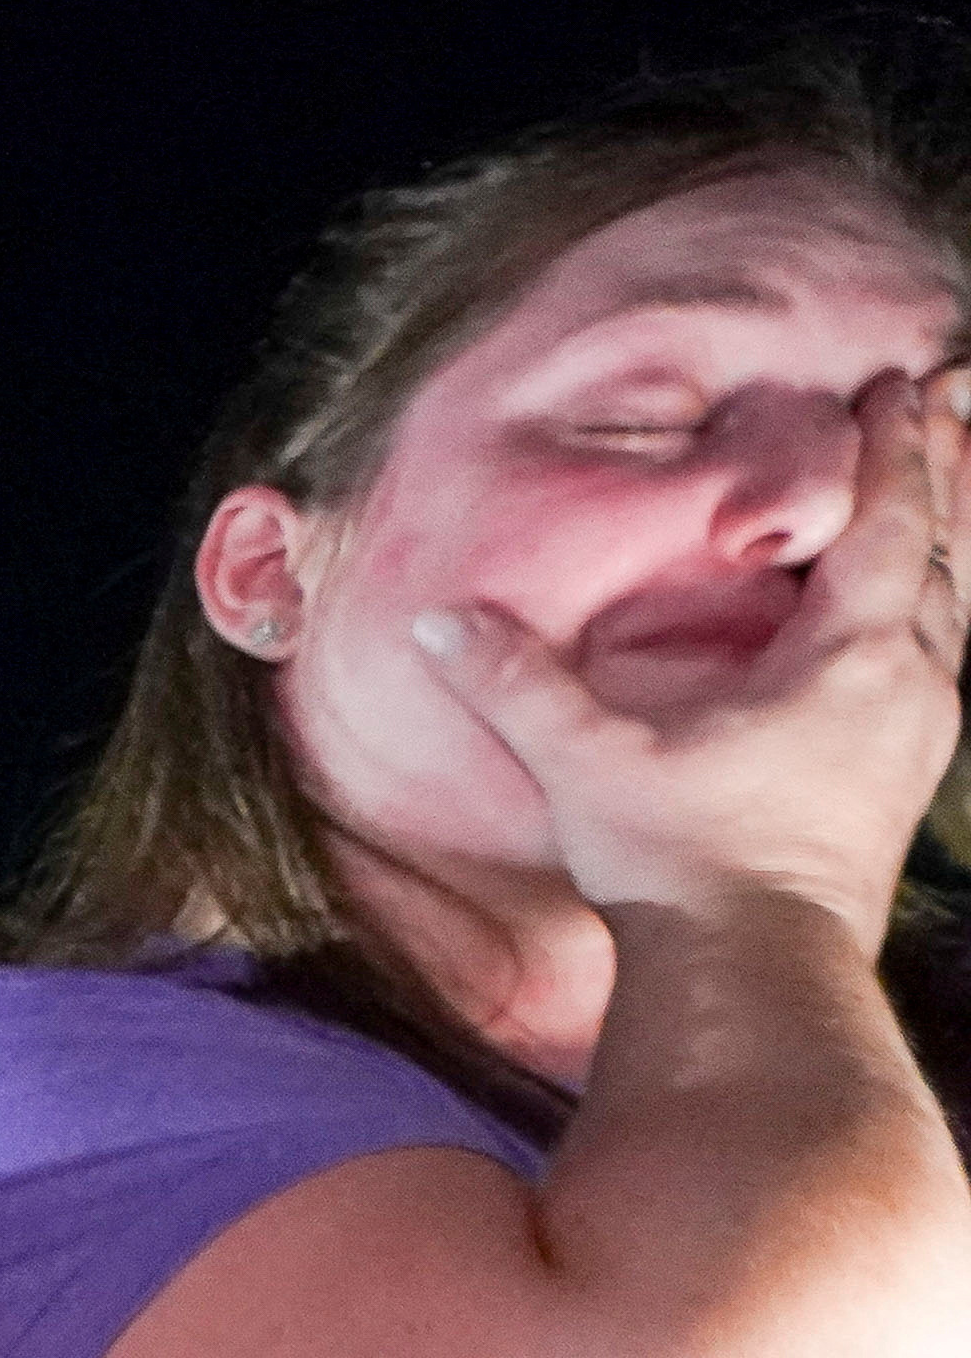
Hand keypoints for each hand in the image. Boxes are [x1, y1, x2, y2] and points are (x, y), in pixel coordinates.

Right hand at [413, 362, 970, 943]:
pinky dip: (929, 615)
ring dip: (943, 544)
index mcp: (848, 657)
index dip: (892, 447)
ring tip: (935, 498)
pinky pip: (935, 666)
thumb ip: (516, 683)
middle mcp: (905, 686)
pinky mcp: (904, 783)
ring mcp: (916, 740)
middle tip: (946, 404)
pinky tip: (906, 626)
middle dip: (940, 475)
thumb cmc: (681, 862)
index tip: (897, 382)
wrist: (754, 974)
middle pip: (943, 552)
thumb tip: (438, 622)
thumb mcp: (587, 762)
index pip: (887, 522)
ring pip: (951, 610)